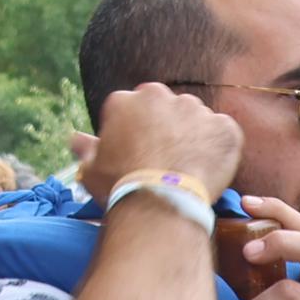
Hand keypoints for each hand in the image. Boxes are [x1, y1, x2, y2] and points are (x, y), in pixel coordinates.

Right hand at [78, 85, 240, 200]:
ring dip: (192, 134)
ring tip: (188, 166)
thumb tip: (75, 139)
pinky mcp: (223, 126)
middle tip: (165, 158)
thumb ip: (86, 148)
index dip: (134, 132)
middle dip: (165, 126)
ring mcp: (194, 109)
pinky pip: (222, 132)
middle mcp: (159, 96)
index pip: (130, 109)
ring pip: (194, 117)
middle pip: (164, 107)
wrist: (162, 203)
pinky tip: (208, 168)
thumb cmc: (121, 186)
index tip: (137, 152)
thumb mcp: (92, 168)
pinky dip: (218, 147)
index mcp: (124, 101)